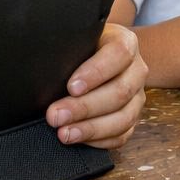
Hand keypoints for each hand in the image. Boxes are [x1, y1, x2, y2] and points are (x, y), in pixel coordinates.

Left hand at [46, 24, 146, 149]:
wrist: (96, 56)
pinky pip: (122, 134)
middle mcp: (136, 70)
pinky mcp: (132, 117)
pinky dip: (99, 140)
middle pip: (119, 91)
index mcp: (125, 43)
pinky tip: (78, 139)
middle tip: (55, 115)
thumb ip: (68, 48)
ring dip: (91, 128)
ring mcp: (137, 96)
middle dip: (84, 107)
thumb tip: (43, 68)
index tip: (70, 87)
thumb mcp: (76, 39)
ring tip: (64, 133)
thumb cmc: (81, 47)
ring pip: (124, 117)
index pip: (118, 54)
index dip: (95, 72)